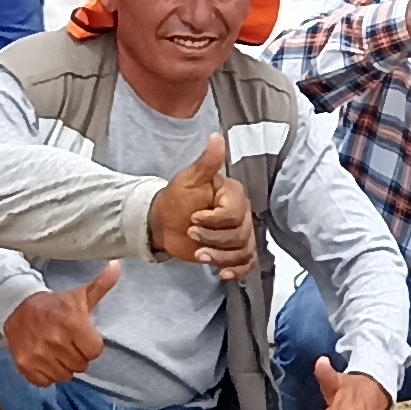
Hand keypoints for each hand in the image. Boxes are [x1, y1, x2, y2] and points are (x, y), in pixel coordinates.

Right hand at [4, 264, 112, 387]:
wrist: (17, 308)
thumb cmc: (54, 305)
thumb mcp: (79, 296)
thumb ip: (101, 285)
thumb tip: (118, 265)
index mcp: (72, 325)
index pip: (94, 352)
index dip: (90, 345)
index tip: (82, 338)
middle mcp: (56, 342)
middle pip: (80, 366)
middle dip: (77, 356)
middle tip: (68, 344)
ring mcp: (39, 355)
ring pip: (64, 376)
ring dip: (63, 367)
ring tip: (57, 352)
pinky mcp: (25, 365)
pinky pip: (45, 382)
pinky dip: (46, 374)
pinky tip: (45, 360)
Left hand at [149, 134, 256, 270]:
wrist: (164, 222)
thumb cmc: (176, 199)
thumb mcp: (188, 179)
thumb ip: (207, 161)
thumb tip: (216, 136)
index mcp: (233, 195)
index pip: (234, 214)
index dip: (214, 220)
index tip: (194, 218)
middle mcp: (241, 214)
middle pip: (240, 235)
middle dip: (212, 239)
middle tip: (190, 234)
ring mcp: (239, 234)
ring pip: (242, 251)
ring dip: (219, 256)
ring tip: (198, 254)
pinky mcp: (233, 252)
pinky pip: (246, 263)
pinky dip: (236, 270)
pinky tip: (221, 273)